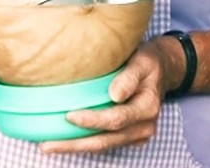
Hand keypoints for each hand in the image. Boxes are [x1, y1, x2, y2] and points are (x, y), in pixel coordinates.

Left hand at [39, 38, 176, 153]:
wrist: (162, 71)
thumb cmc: (148, 62)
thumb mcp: (142, 61)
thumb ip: (129, 77)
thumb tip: (115, 94)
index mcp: (147, 108)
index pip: (116, 120)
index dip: (92, 121)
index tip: (69, 116)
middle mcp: (144, 127)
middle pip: (105, 141)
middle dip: (75, 144)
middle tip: (47, 145)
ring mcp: (136, 135)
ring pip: (102, 145)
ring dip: (76, 147)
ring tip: (49, 145)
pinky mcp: (128, 136)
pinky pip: (104, 142)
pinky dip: (84, 142)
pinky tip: (64, 139)